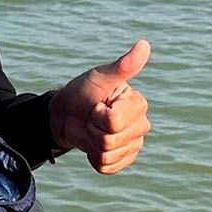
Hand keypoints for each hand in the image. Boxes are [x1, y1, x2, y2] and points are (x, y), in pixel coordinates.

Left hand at [48, 39, 151, 173]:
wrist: (67, 112)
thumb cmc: (83, 90)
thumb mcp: (100, 77)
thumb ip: (123, 66)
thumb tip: (144, 44)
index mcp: (138, 105)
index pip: (114, 121)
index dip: (97, 114)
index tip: (96, 104)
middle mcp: (141, 125)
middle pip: (110, 140)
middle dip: (93, 129)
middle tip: (92, 117)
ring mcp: (133, 144)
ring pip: (107, 155)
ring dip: (91, 143)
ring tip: (92, 129)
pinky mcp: (123, 159)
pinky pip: (106, 167)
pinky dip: (93, 158)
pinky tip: (93, 144)